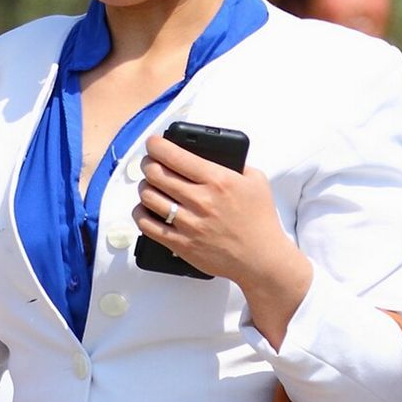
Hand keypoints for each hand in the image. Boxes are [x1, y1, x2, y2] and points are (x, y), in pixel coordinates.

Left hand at [136, 130, 310, 344]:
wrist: (260, 258)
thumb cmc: (259, 219)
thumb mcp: (256, 181)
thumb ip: (235, 165)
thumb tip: (215, 156)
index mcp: (217, 179)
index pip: (175, 156)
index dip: (157, 146)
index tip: (153, 143)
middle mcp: (200, 200)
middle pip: (156, 174)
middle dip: (148, 164)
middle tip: (150, 164)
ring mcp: (188, 223)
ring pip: (148, 197)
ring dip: (145, 187)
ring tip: (149, 186)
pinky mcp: (181, 243)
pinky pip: (147, 225)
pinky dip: (141, 214)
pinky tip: (145, 209)